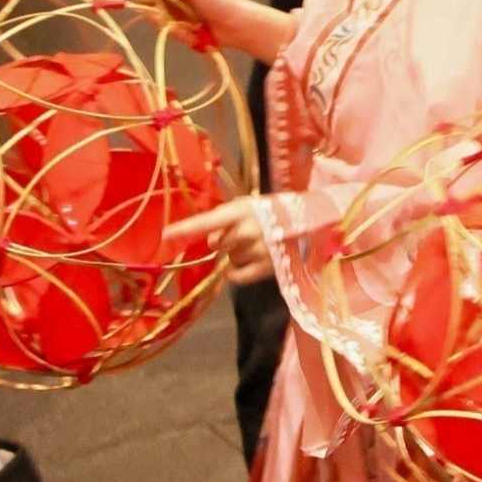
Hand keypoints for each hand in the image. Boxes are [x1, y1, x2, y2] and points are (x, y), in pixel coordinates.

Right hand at [129, 0, 255, 51]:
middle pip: (141, 2)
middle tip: (169, 17)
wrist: (235, 25)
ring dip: (170, 26)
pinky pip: (165, 31)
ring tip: (189, 26)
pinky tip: (192, 32)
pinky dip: (178, 34)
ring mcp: (169, 8)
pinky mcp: (174, 24)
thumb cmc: (217, 0)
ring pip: (153, 19)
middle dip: (156, 13)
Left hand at [164, 196, 280, 284]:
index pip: (208, 221)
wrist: (315, 224)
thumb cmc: (277, 212)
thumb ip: (228, 217)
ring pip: (229, 258)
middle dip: (223, 240)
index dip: (186, 228)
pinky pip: (238, 275)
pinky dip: (235, 272)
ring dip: (235, 254)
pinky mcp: (267, 268)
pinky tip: (240, 268)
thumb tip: (208, 238)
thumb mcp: (252, 205)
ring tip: (254, 246)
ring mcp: (259, 251)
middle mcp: (249, 231)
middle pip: (216, 243)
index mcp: (243, 211)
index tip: (166, 235)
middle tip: (240, 235)